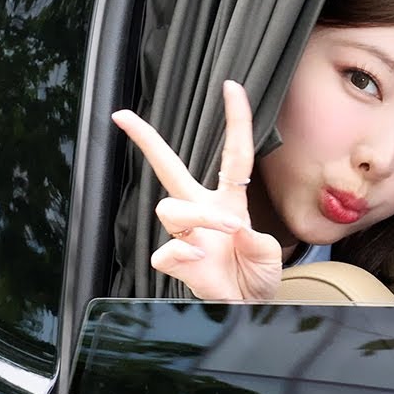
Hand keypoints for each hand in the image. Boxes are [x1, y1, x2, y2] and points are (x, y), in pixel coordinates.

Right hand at [112, 80, 282, 299]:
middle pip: (169, 169)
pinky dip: (182, 253)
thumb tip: (236, 229)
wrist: (249, 306)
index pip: (233, 155)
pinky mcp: (175, 261)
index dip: (235, 121)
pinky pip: (166, 249)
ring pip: (170, 208)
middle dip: (147, 141)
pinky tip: (198, 260)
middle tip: (123, 116)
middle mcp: (203, 211)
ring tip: (228, 230)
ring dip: (200, 215)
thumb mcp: (270, 257)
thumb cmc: (257, 276)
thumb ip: (258, 244)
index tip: (232, 87)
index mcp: (231, 200)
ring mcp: (186, 235)